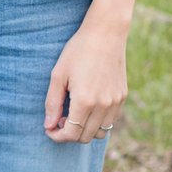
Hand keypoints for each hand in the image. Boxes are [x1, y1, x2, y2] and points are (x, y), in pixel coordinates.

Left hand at [44, 15, 126, 143]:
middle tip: (60, 119)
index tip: (50, 129)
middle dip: (69, 134)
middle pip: (84, 137)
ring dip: (85, 130)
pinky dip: (98, 121)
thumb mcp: (58, 75)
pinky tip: (89, 106)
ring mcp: (115, 102)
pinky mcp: (122, 97)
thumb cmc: (78, 51)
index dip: (57, 136)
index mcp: (84, 101)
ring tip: (75, 114)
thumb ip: (52, 103)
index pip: (71, 134)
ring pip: (99, 132)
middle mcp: (103, 106)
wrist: (106, 33)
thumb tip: (49, 126)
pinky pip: (110, 120)